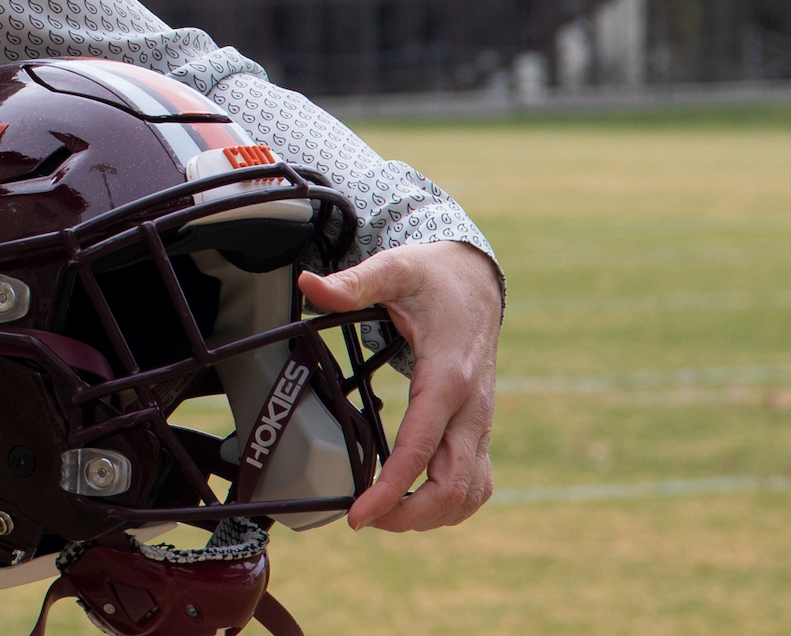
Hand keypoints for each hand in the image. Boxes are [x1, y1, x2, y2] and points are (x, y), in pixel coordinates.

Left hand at [298, 239, 500, 531]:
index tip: (360, 514)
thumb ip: (352, 282)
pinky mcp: (479, 428)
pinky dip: (449, 504)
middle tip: (363, 519)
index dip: (392, 487)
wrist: (476, 281)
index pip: (422, 446)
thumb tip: (310, 283)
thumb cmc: (432, 278)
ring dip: (431, 515)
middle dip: (410, 515)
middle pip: (453, 485)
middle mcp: (471, 408)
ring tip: (382, 516)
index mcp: (448, 376)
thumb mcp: (393, 269)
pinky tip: (413, 504)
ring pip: (470, 492)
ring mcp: (480, 422)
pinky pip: (476, 482)